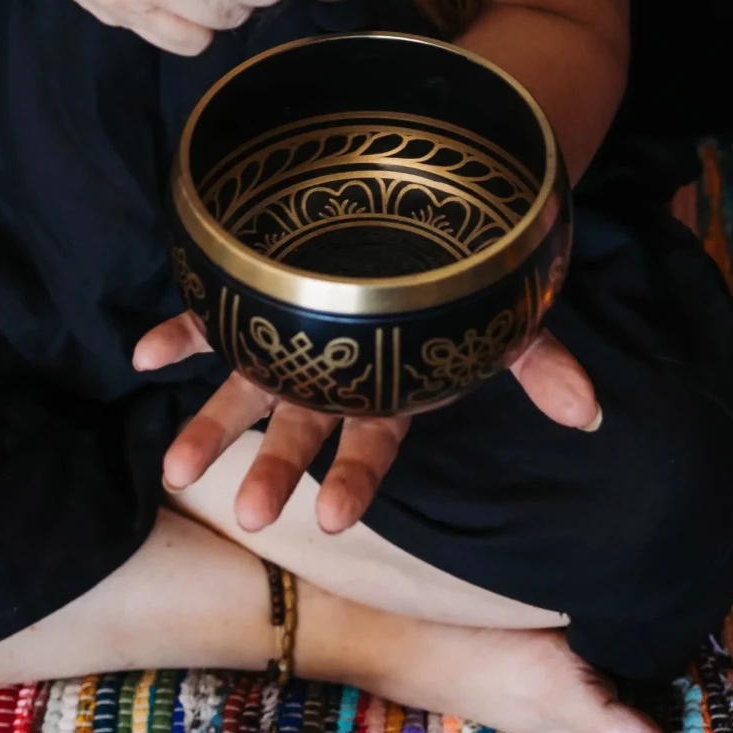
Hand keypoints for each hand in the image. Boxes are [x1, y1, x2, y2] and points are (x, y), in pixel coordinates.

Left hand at [134, 309, 598, 532]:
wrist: (417, 212)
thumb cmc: (460, 277)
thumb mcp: (506, 317)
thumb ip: (540, 363)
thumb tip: (590, 412)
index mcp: (386, 388)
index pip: (371, 444)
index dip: (352, 478)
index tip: (332, 520)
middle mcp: (329, 376)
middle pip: (299, 430)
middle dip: (272, 470)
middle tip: (246, 513)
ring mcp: (284, 340)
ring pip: (243, 390)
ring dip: (208, 425)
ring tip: (172, 468)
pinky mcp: (247, 301)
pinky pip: (205, 321)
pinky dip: (175, 334)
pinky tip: (141, 355)